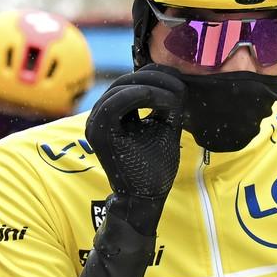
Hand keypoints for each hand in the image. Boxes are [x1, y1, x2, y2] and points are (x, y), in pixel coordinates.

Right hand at [83, 68, 186, 223]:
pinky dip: (143, 95)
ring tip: (175, 98)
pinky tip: (166, 103)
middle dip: (157, 79)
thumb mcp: (163, 127)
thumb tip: (174, 79)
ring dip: (153, 87)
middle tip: (180, 88)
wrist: (144, 199)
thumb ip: (163, 104)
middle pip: (126, 80)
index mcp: (113, 114)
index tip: (181, 85)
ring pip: (121, 86)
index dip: (157, 77)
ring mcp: (96, 122)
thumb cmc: (154, 167)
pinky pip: (117, 101)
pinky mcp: (99, 131)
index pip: (131, 82)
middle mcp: (98, 116)